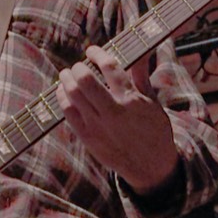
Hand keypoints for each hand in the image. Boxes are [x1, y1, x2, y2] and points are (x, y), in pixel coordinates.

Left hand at [57, 46, 180, 200]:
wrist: (150, 166)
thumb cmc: (154, 131)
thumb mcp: (152, 102)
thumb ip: (141, 75)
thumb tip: (141, 51)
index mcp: (131, 99)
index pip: (109, 67)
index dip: (97, 54)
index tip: (92, 50)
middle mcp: (112, 111)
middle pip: (85, 79)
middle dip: (78, 67)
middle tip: (78, 65)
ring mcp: (97, 125)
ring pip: (73, 94)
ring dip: (66, 79)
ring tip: (67, 75)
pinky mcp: (87, 137)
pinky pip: (67, 112)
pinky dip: (62, 98)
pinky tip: (63, 92)